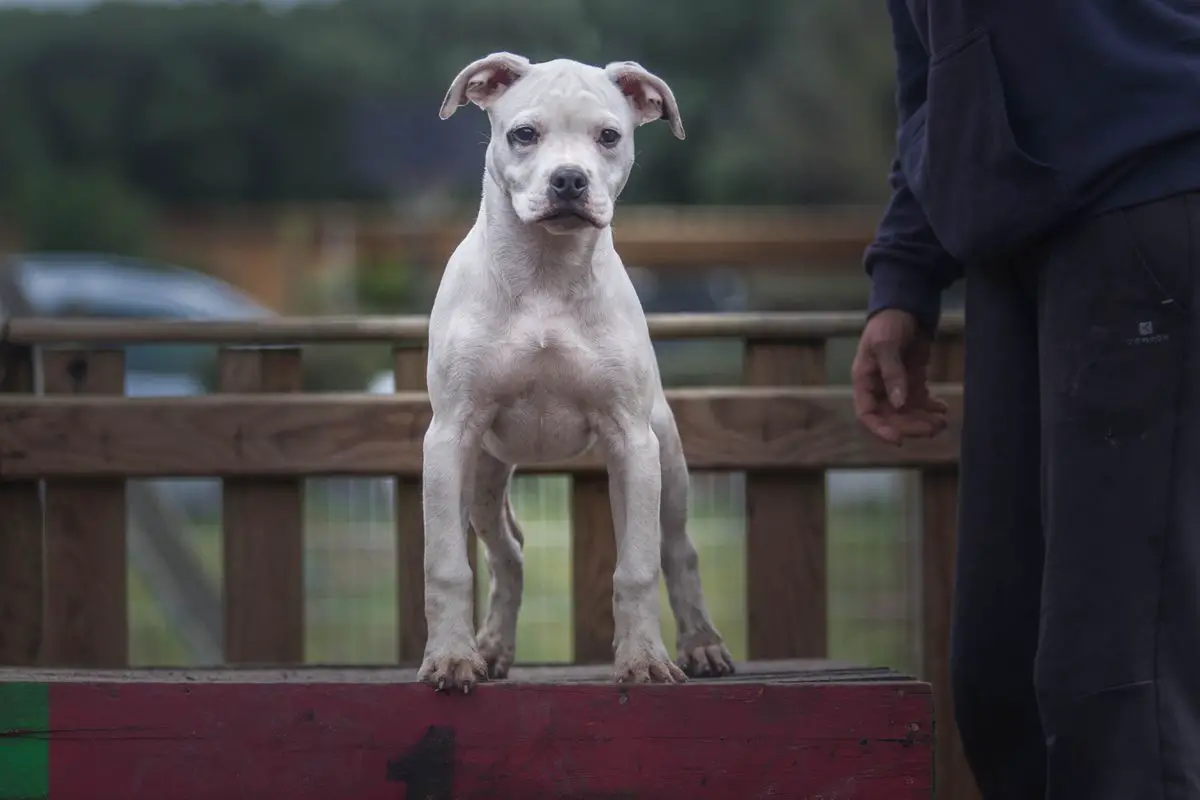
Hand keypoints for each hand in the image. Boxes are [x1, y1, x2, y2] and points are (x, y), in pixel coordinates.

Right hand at [851, 309, 948, 444]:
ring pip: (907, 412)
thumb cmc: (888, 323)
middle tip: (933, 429)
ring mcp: (896, 385)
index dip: (880, 429)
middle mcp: (878, 387)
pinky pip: (920, 401)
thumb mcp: (887, 345)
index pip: (867, 413)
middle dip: (911, 426)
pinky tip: (943, 409)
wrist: (906, 306)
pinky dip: (931, 408)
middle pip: (891, 417)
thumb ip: (892, 374)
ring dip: (923, 420)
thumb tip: (899, 404)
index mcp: (864, 380)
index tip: (899, 439)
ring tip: (942, 422)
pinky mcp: (912, 380)